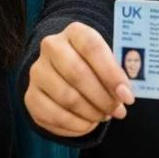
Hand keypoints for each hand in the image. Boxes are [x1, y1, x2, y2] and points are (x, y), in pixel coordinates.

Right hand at [24, 22, 134, 136]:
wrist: (62, 69)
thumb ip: (117, 72)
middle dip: (102, 98)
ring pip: (67, 98)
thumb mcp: (107, 59)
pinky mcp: (31, 96)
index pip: (92, 47)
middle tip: (118, 111)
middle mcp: (51, 47)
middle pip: (77, 74)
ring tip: (104, 116)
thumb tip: (125, 94)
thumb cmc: (93, 65)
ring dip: (91, 113)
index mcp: (74, 31)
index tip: (127, 96)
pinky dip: (76, 125)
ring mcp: (38, 72)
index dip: (112, 74)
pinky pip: (54, 116)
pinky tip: (88, 124)